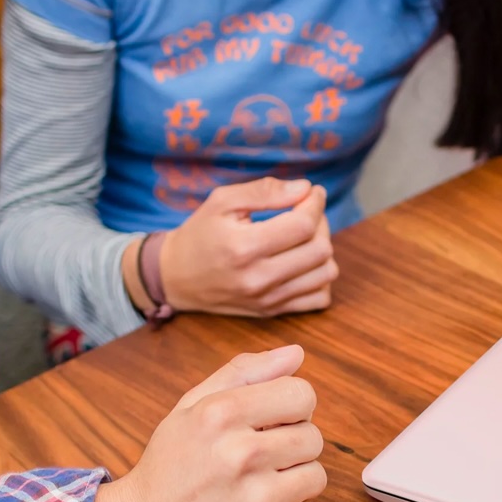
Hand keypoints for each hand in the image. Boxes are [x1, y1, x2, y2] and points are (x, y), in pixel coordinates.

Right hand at [87, 346, 326, 501]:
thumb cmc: (170, 470)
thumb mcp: (191, 409)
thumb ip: (244, 373)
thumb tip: (297, 353)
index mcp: (220, 415)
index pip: (302, 394)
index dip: (289, 411)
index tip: (268, 427)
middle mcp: (240, 455)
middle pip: (313, 437)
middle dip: (290, 449)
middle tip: (254, 466)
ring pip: (316, 478)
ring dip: (293, 486)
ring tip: (255, 494)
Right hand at [130, 178, 338, 318]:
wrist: (176, 277)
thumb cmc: (200, 233)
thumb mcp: (222, 201)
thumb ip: (265, 191)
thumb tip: (305, 189)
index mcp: (244, 247)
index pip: (303, 225)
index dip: (315, 203)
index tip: (312, 192)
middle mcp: (259, 278)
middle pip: (320, 249)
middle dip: (321, 223)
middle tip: (305, 212)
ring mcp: (268, 300)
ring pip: (326, 273)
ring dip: (323, 250)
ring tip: (304, 237)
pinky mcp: (273, 312)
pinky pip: (320, 298)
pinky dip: (320, 277)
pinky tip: (303, 262)